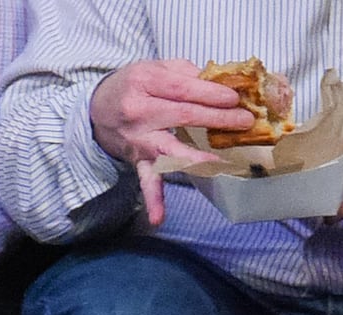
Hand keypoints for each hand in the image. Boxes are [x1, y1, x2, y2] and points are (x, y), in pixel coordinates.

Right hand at [90, 60, 249, 226]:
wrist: (98, 108)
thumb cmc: (134, 85)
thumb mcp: (155, 68)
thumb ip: (185, 72)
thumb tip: (220, 83)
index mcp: (144, 82)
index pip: (183, 87)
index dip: (210, 93)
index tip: (235, 98)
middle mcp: (138, 111)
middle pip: (183, 115)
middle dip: (217, 118)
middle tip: (244, 121)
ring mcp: (138, 139)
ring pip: (170, 148)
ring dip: (196, 156)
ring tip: (218, 162)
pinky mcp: (138, 160)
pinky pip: (146, 180)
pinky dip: (153, 200)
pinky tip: (158, 217)